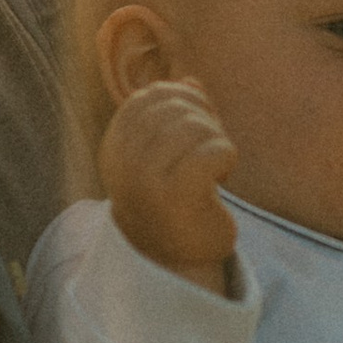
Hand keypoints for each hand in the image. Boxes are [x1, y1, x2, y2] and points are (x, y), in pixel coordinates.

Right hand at [101, 77, 239, 281]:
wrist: (176, 262)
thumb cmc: (173, 202)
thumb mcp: (166, 155)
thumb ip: (175, 116)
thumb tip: (190, 80)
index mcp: (114, 147)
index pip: (150, 95)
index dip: (181, 98)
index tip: (197, 124)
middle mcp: (123, 162)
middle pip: (176, 106)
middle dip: (204, 120)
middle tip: (209, 152)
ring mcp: (147, 179)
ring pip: (198, 126)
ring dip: (217, 142)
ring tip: (213, 170)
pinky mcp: (178, 195)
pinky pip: (215, 150)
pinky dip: (227, 159)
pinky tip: (221, 181)